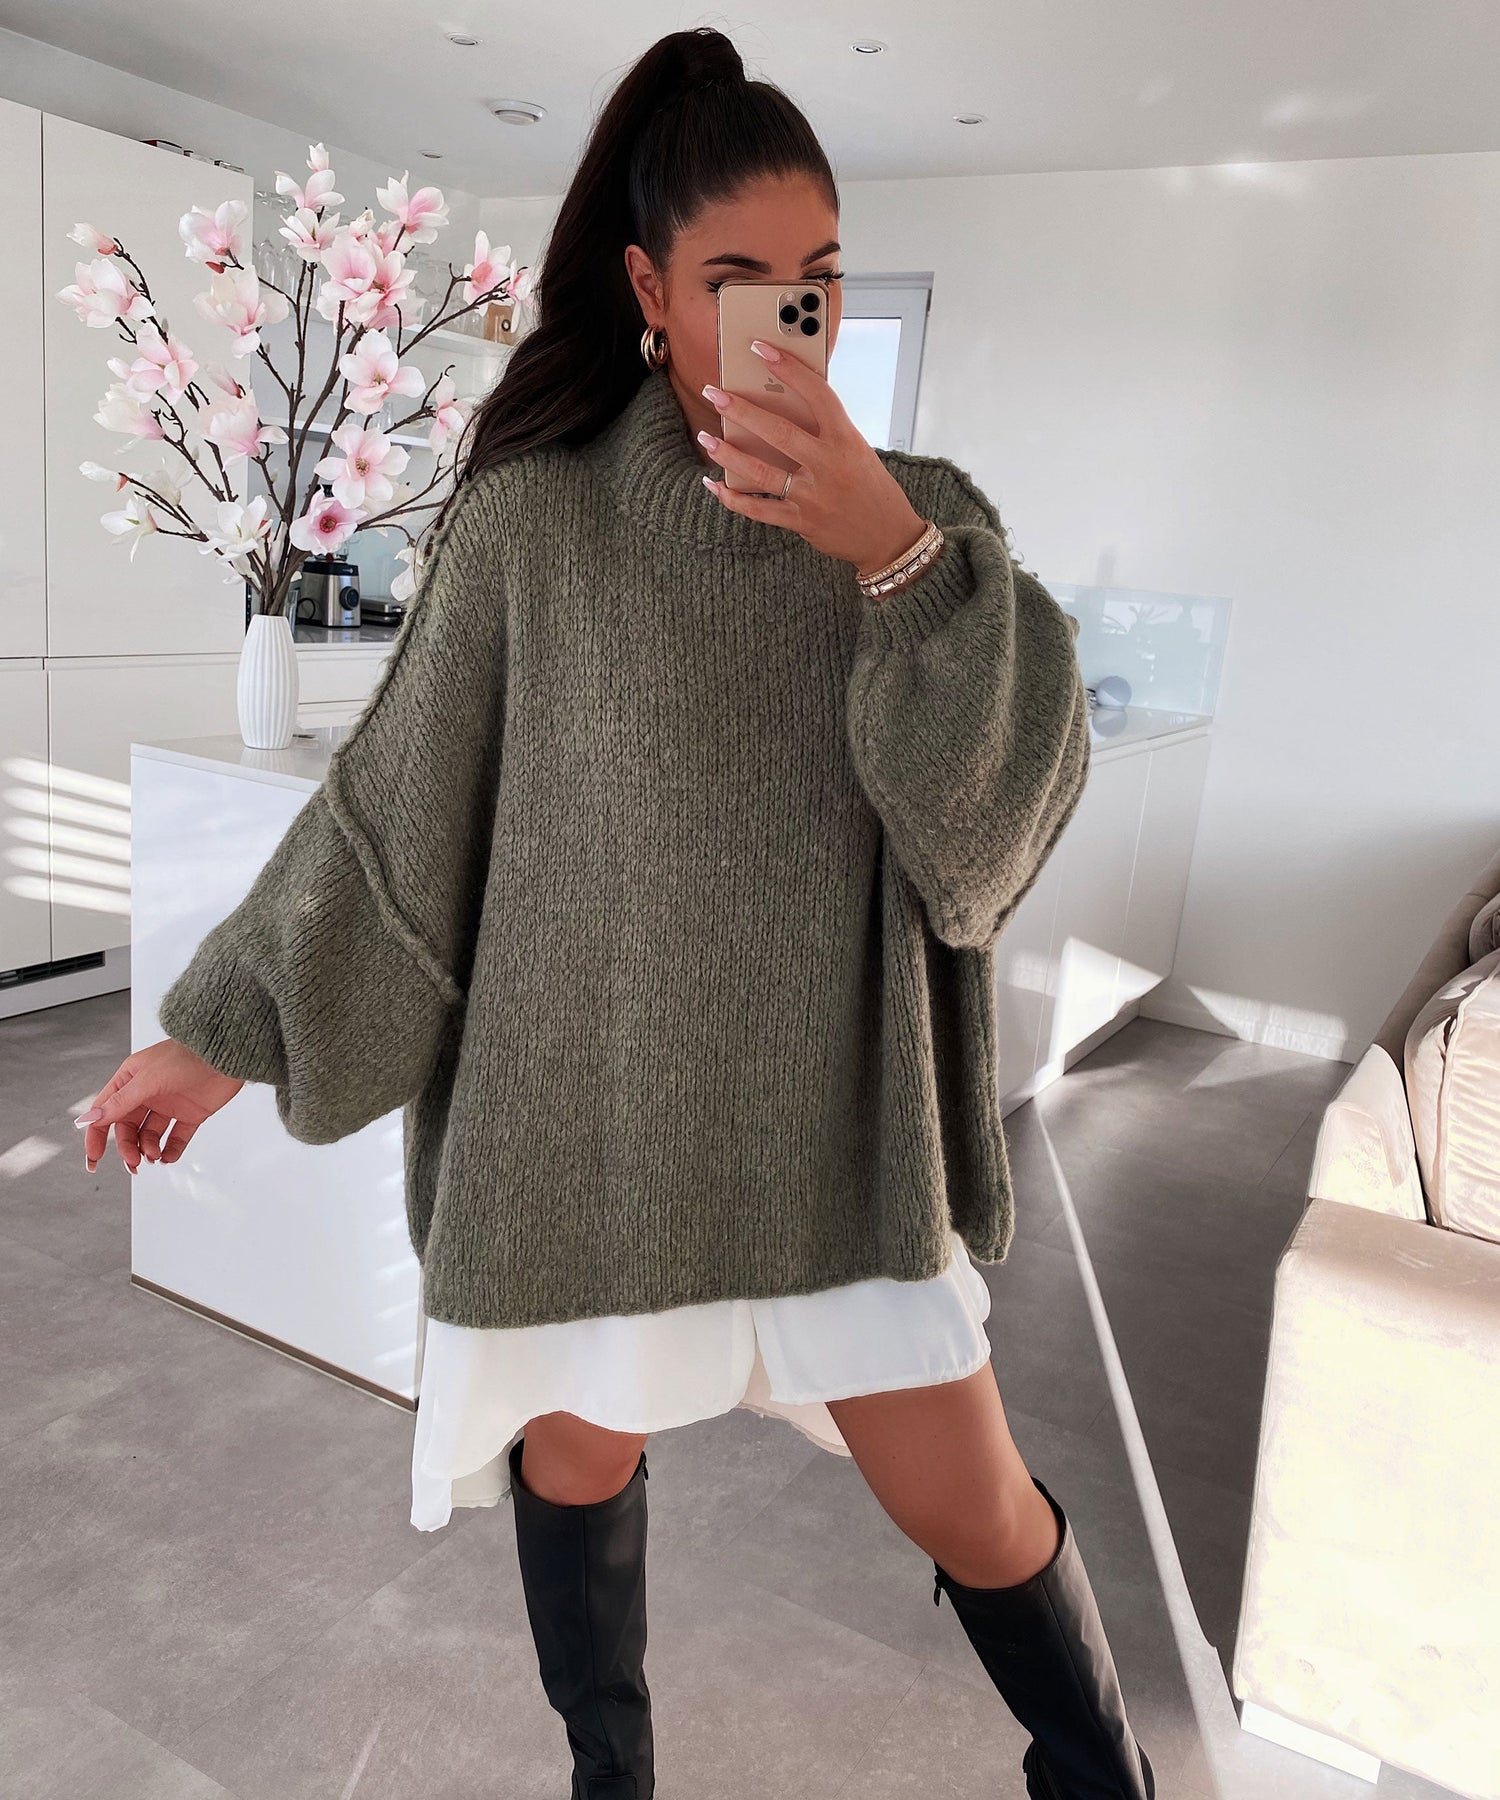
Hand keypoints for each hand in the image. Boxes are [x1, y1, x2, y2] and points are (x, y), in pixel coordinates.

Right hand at [75, 1038, 244, 1174]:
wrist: (225, 1055)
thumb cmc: (186, 1056)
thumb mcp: (147, 1080)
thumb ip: (120, 1102)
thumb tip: (90, 1119)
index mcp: (130, 1081)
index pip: (105, 1112)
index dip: (96, 1136)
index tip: (94, 1160)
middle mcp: (147, 1094)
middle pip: (128, 1128)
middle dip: (128, 1147)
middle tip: (134, 1162)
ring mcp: (169, 1105)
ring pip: (150, 1135)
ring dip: (148, 1149)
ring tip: (154, 1155)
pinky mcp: (191, 1114)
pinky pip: (176, 1137)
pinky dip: (172, 1150)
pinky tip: (169, 1156)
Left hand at [700, 342, 929, 575]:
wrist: (888, 537)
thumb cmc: (872, 488)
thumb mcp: (857, 451)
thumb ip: (826, 433)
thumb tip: (782, 409)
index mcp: (847, 440)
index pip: (817, 394)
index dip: (789, 369)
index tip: (762, 348)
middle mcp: (829, 466)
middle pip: (778, 432)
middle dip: (741, 411)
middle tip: (713, 393)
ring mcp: (813, 496)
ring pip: (760, 473)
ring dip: (728, 454)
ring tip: (706, 439)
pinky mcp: (801, 521)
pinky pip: (759, 510)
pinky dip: (733, 499)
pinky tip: (715, 486)